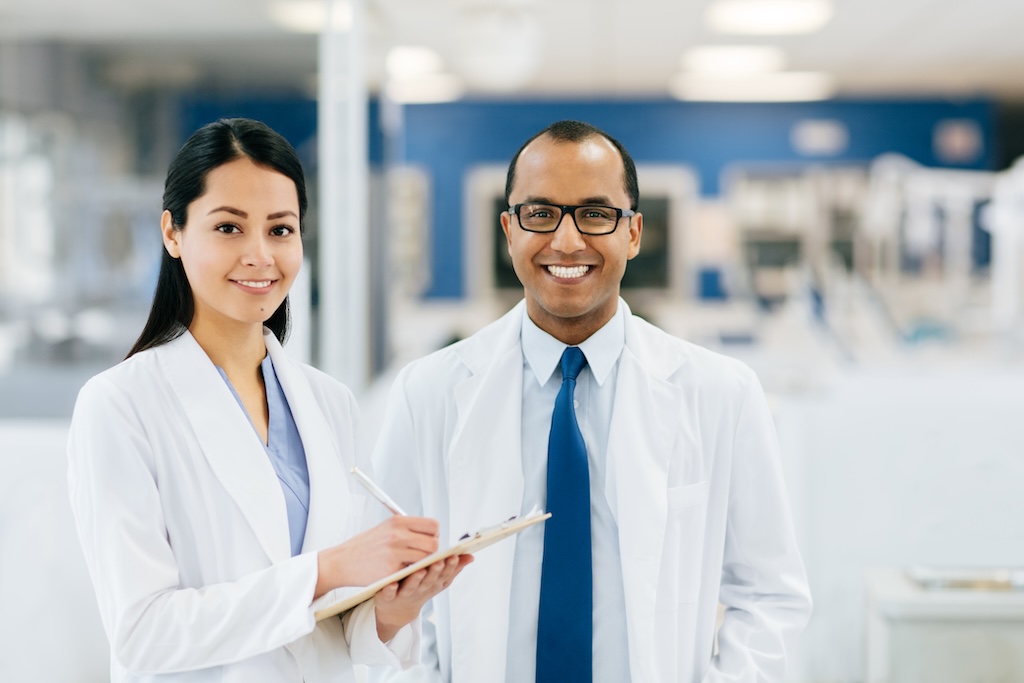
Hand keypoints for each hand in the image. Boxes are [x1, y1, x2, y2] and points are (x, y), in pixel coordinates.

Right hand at [314, 516, 439, 598]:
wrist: (343, 561)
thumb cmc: (366, 545)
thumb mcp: (386, 527)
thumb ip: (408, 528)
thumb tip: (433, 533)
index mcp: (398, 521)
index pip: (433, 526)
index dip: (434, 535)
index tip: (428, 541)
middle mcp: (398, 535)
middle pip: (434, 544)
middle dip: (432, 552)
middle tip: (422, 556)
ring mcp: (395, 553)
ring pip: (426, 560)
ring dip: (422, 564)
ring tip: (411, 564)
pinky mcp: (391, 571)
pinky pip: (412, 572)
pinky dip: (409, 574)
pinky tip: (400, 572)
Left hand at [374, 554, 473, 641]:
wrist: (396, 612)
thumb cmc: (418, 589)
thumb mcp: (437, 581)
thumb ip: (452, 568)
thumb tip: (471, 556)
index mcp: (432, 584)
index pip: (443, 576)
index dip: (450, 567)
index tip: (454, 556)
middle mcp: (420, 590)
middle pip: (429, 581)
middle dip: (435, 572)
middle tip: (440, 561)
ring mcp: (404, 595)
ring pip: (411, 587)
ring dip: (416, 580)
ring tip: (420, 570)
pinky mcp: (387, 598)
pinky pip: (389, 594)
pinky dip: (390, 590)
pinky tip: (392, 583)